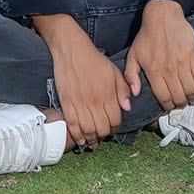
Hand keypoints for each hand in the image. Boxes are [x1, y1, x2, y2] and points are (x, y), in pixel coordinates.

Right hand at [46, 26, 130, 149]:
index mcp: (108, 94)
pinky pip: (72, 124)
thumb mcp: (115, 72)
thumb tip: (127, 108)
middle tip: (103, 137)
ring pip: (88, 130)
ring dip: (92, 140)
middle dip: (104, 136)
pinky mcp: (66, 102)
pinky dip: (77, 135)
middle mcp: (95, 101)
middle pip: (102, 128)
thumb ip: (123, 90)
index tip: (114, 129)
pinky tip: (80, 140)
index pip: (115, 120)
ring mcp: (80, 103)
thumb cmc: (94, 60)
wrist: (72, 50)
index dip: (116, 128)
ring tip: (93, 143)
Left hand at [121, 0, 193, 113]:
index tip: (170, 107)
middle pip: (179, 96)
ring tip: (192, 99)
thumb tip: (134, 94)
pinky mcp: (193, 55)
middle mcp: (168, 69)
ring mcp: (182, 62)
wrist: (162, 16)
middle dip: (181, 104)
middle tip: (182, 104)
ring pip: (191, 88)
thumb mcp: (133, 55)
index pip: (164, 97)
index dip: (168, 106)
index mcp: (153, 71)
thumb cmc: (146, 36)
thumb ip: (131, 75)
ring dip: (192, 97)